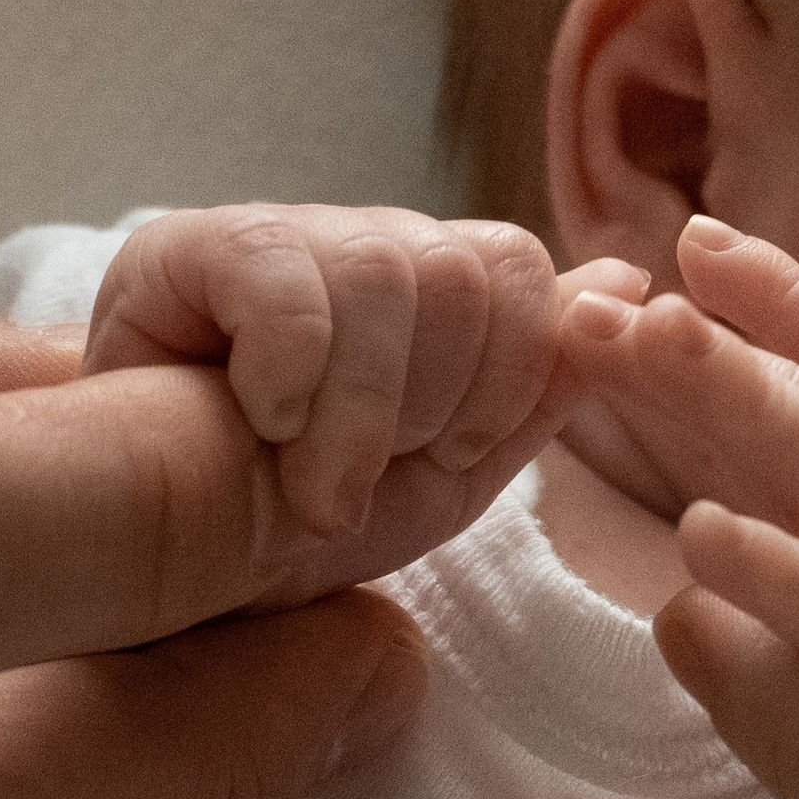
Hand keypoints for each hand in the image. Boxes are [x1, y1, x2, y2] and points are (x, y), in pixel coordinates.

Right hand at [88, 201, 635, 554]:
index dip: (499, 380)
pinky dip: (290, 377)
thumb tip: (629, 282)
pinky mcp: (188, 249)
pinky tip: (259, 420)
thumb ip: (540, 381)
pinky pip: (286, 282)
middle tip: (364, 475)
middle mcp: (359, 242)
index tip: (444, 454)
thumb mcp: (446, 474)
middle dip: (429, 406)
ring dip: (357, 414)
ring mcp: (274, 235)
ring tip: (310, 481)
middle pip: (460, 269)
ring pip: (383, 272)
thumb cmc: (300, 521)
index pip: (520, 271)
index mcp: (430, 286)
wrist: (169, 563)